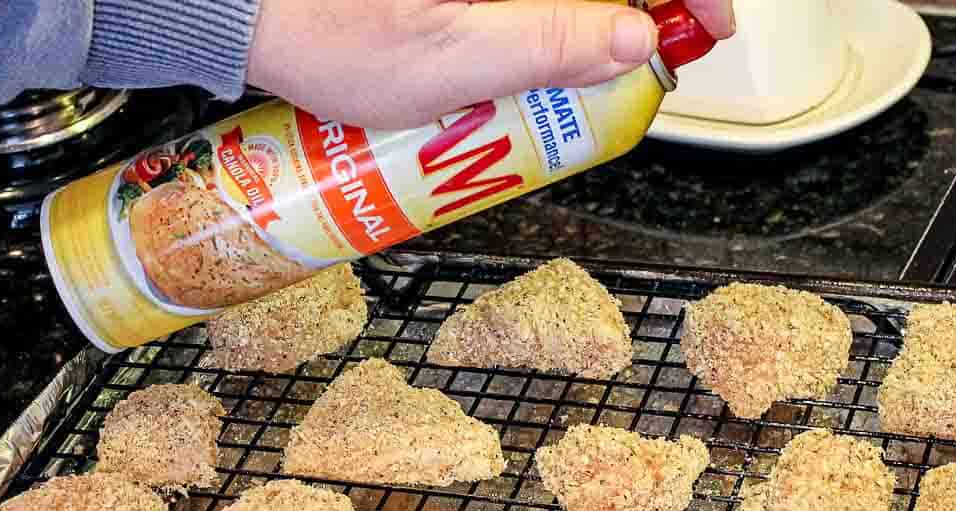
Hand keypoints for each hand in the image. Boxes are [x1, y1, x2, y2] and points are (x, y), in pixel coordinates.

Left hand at [247, 0, 733, 129]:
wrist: (248, 5)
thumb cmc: (327, 28)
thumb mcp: (455, 57)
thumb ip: (555, 44)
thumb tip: (636, 38)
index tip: (707, 27)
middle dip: (646, 4)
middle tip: (654, 53)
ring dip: (600, 13)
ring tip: (602, 60)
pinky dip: (559, 12)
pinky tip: (549, 43)